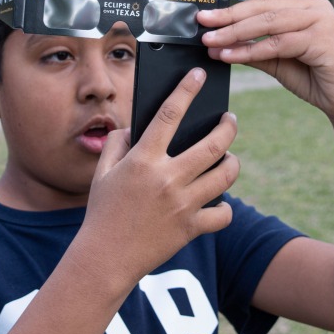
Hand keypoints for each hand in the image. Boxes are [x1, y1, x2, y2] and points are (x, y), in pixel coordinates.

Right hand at [80, 68, 238, 285]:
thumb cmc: (101, 212)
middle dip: (228, 127)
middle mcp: (167, 179)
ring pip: (226, 175)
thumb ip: (117, 143)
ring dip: (231, 162)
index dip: (186, 89)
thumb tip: (135, 128)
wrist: (105, 258)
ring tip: (227, 157)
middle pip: (214, 144)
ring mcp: (183, 204)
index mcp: (143, 160)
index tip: (199, 75)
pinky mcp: (191, 228)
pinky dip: (224, 206)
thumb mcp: (102, 172)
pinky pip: (223, 213)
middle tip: (229, 120)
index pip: (170, 114)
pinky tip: (218, 200)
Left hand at [199, 0, 333, 123]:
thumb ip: (252, 48)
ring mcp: (320, 20)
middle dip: (228, 13)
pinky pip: (278, 43)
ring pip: (268, 21)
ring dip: (235, 32)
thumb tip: (216, 46)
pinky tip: (230, 56)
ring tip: (210, 41)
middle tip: (202, 22)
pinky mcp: (323, 40)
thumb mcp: (276, 59)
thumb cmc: (314, 77)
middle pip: (263, 3)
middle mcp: (313, 6)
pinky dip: (251, 50)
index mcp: (303, 3)